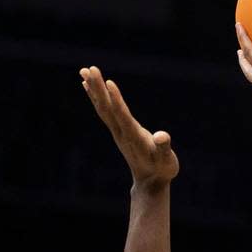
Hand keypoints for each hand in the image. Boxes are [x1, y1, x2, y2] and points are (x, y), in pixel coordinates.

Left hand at [80, 67, 178, 189]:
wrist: (150, 182)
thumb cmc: (162, 170)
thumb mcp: (167, 161)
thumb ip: (164, 148)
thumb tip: (162, 136)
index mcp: (134, 137)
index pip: (122, 115)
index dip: (116, 99)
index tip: (108, 82)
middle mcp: (121, 132)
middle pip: (107, 108)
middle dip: (98, 88)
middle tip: (90, 69)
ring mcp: (118, 131)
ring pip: (103, 107)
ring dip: (93, 89)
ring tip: (84, 71)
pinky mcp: (119, 130)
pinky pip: (104, 110)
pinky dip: (96, 97)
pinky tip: (89, 86)